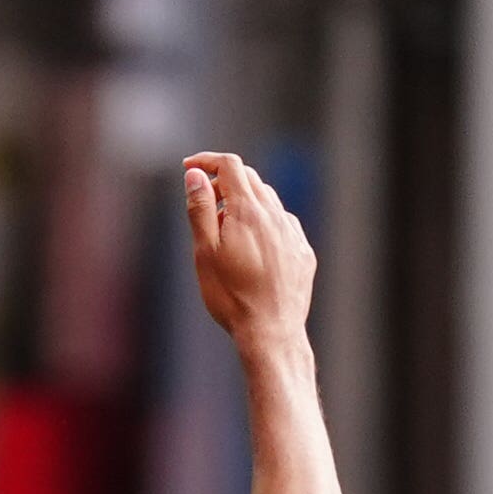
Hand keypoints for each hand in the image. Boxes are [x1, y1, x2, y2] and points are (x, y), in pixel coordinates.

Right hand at [184, 154, 317, 356]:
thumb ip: (201, 209)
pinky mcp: (303, 252)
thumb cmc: (232, 297)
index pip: (230, 165)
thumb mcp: (205, 252)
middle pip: (250, 179)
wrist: (271, 332)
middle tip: (204, 202)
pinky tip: (252, 248)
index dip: (207, 161)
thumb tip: (195, 175)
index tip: (190, 167)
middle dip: (224, 182)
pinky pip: (282, 225)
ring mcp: (293, 233)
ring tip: (226, 229)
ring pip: (268, 201)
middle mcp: (275, 215)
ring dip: (244, 202)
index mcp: (248, 211)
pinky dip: (264, 224)